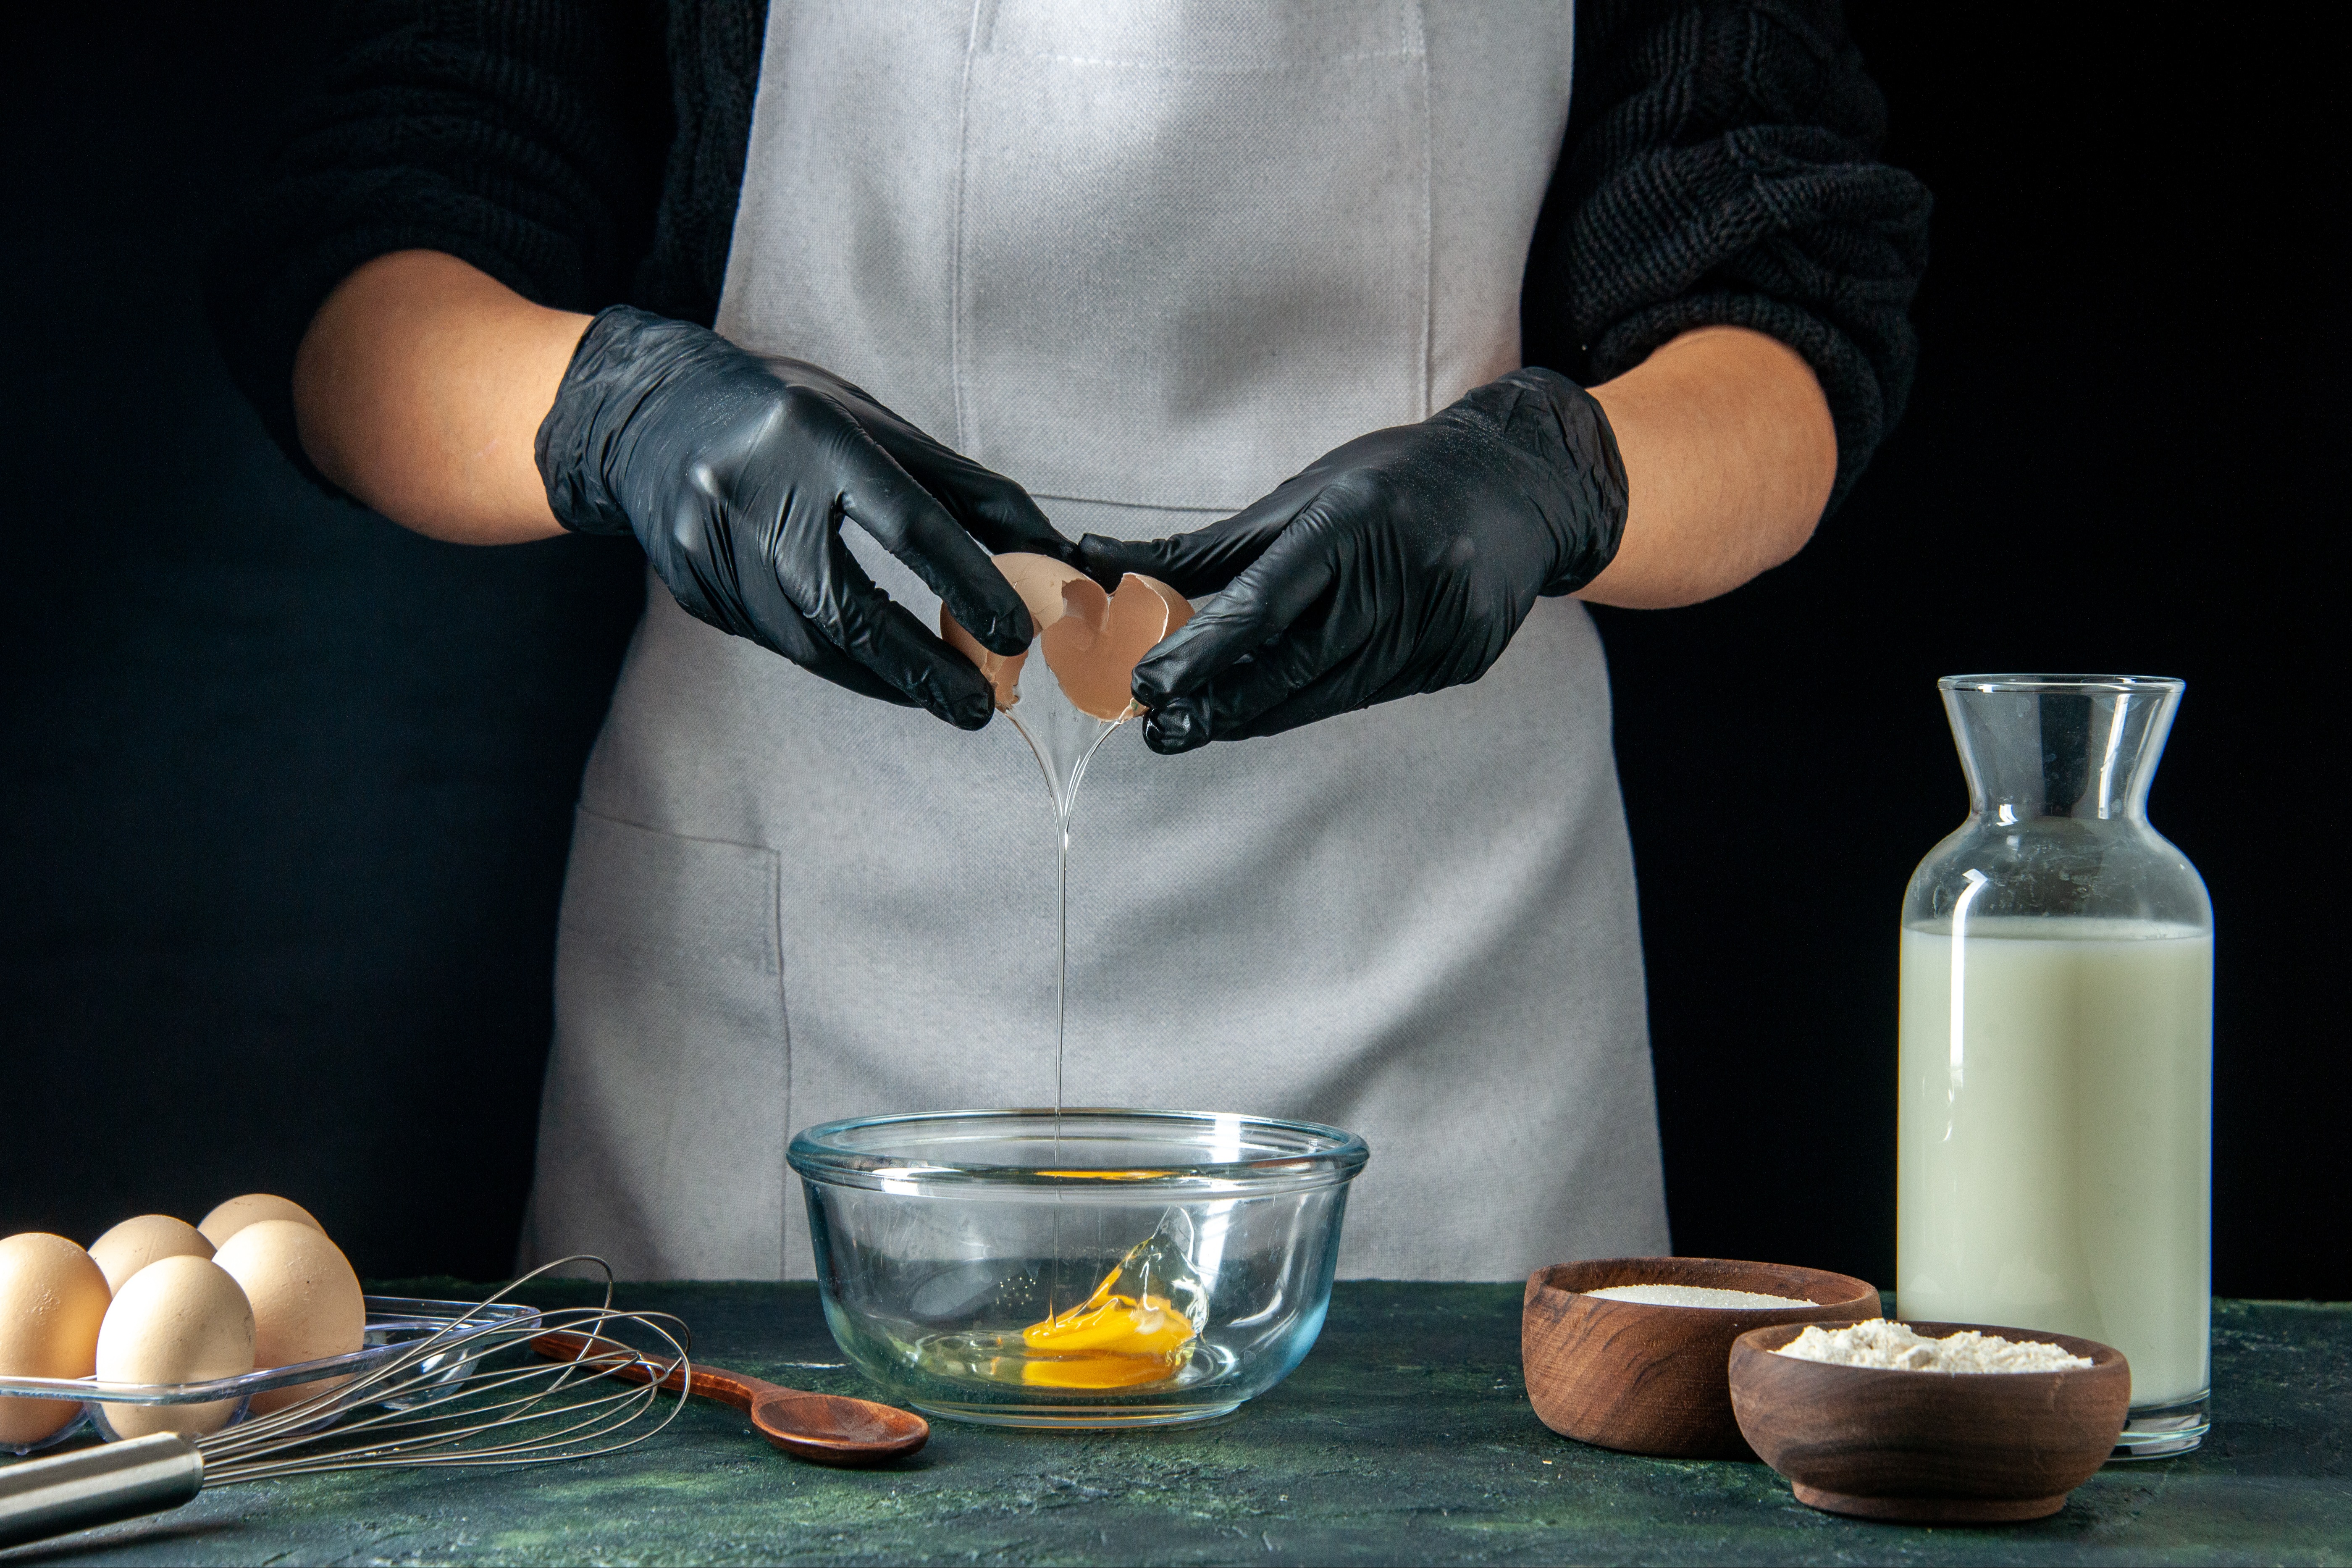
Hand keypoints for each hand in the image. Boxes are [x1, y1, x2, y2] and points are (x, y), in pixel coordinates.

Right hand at [535, 306, 1072, 728]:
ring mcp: (713, 545)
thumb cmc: (787, 417)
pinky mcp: (695, 587)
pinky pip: (778, 642)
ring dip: (883, 679)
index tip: (1015, 634)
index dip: (965, 583)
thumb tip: (1051, 551)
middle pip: (848, 605)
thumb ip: (964, 489)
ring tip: (940, 697)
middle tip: (979, 706)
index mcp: (815, 436)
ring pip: (811, 642)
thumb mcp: (877, 427)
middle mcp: (755, 491)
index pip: (906, 522)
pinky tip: (872, 668)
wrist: (651, 416)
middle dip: (922, 667)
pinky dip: (834, 661)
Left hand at [1076, 367, 1627, 752]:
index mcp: (1354, 520)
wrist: (1524, 483)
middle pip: (1293, 666)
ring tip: (1209, 718)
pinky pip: (1374, 691)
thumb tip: (1107, 562)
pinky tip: (1296, 691)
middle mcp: (1402, 575)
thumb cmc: (1396, 481)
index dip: (1203, 651)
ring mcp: (1439, 624)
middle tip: (1161, 728)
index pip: (1266, 602)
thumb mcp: (1305, 494)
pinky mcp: (1460, 659)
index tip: (1149, 684)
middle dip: (1221, 702)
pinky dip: (1326, 694)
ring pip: (1329, 693)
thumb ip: (1213, 546)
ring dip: (1263, 711)